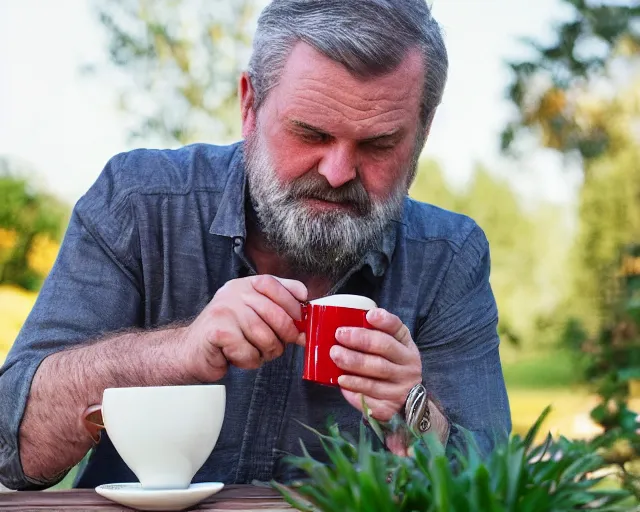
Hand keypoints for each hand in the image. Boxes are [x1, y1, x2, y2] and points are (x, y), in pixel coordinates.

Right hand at [184, 275, 306, 381]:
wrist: (191, 351)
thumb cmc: (227, 336)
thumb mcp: (254, 317)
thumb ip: (279, 313)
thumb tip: (305, 325)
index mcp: (245, 285)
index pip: (276, 285)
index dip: (293, 304)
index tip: (300, 320)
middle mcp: (234, 293)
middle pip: (275, 313)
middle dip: (284, 335)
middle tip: (280, 345)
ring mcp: (225, 310)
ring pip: (264, 335)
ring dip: (265, 351)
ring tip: (255, 351)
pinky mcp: (218, 331)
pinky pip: (248, 351)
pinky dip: (249, 360)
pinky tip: (239, 357)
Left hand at [330, 308, 421, 423]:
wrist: (409, 404)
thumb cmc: (393, 368)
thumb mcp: (395, 348)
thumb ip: (380, 334)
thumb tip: (356, 320)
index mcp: (407, 348)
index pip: (399, 330)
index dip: (385, 321)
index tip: (369, 315)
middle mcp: (408, 367)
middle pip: (384, 351)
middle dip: (360, 341)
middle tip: (339, 335)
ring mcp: (400, 389)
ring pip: (375, 376)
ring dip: (353, 366)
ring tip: (336, 357)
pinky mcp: (390, 408)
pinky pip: (370, 399)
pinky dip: (353, 390)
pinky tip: (342, 383)